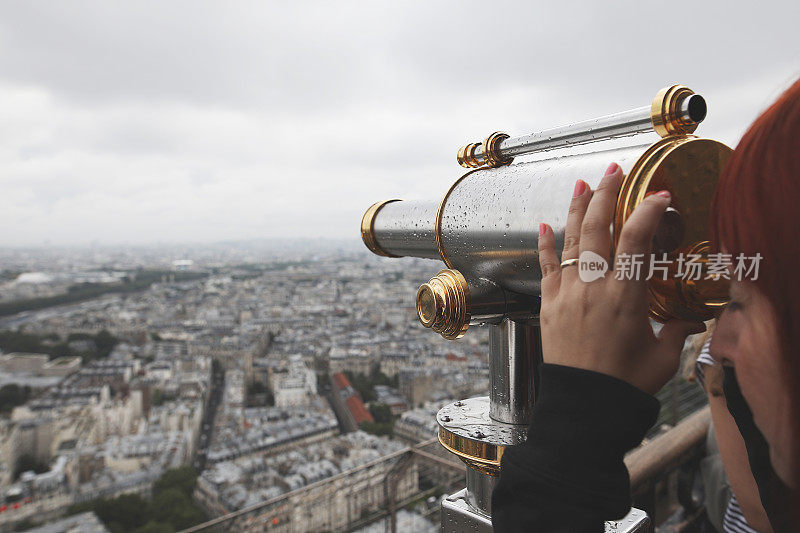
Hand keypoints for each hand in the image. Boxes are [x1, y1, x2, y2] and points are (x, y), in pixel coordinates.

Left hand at [537, 162, 705, 394]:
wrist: (583, 406)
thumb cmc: (624, 384)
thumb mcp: (661, 356)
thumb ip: (675, 330)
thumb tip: (690, 320)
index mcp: (626, 296)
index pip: (636, 240)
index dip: (647, 212)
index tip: (659, 196)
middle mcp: (593, 288)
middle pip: (598, 229)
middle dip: (606, 194)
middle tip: (613, 171)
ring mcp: (567, 294)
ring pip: (571, 241)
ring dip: (578, 210)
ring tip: (583, 184)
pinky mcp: (549, 305)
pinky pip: (546, 267)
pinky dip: (545, 245)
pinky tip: (544, 226)